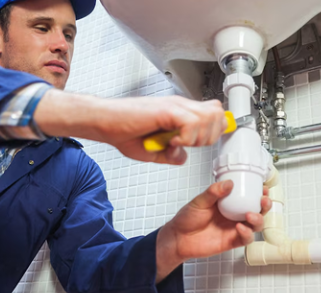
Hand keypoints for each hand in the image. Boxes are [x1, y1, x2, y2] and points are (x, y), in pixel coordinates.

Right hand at [36, 91, 226, 164]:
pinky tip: (172, 141)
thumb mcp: (152, 150)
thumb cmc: (122, 131)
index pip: (213, 113)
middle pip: (217, 114)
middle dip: (209, 136)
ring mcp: (175, 106)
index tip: (200, 143)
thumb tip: (182, 157)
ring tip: (179, 143)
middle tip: (190, 145)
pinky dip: (186, 137)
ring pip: (209, 117)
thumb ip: (170, 154)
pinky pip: (191, 122)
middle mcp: (180, 106)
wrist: (104, 122)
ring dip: (198, 137)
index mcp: (179, 113)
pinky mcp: (166, 110)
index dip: (214, 130)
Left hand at [155, 180, 271, 282]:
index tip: (263, 188)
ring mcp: (233, 229)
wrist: (178, 238)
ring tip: (250, 215)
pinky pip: (245, 239)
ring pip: (255, 225)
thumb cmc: (187, 219)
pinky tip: (240, 227)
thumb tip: (229, 183)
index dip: (258, 193)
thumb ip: (214, 192)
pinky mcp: (231, 241)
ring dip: (258, 219)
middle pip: (257, 211)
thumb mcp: (199, 201)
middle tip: (263, 201)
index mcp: (228, 203)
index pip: (248, 196)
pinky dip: (246, 233)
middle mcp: (234, 215)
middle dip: (264, 206)